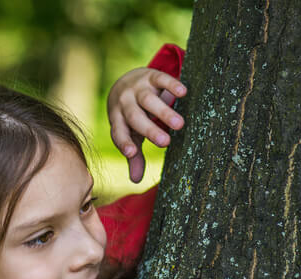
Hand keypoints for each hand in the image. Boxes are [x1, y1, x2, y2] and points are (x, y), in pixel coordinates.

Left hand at [107, 67, 187, 183]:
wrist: (126, 81)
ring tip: (180, 125)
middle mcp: (124, 104)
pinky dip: (171, 85)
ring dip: (164, 112)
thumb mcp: (131, 133)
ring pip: (149, 100)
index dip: (124, 143)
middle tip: (166, 143)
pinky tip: (183, 92)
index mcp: (117, 120)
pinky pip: (161, 79)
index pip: (119, 133)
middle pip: (135, 118)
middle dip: (150, 130)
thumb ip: (134, 155)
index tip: (132, 152)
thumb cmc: (130, 116)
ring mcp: (137, 88)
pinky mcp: (151, 76)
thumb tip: (135, 181)